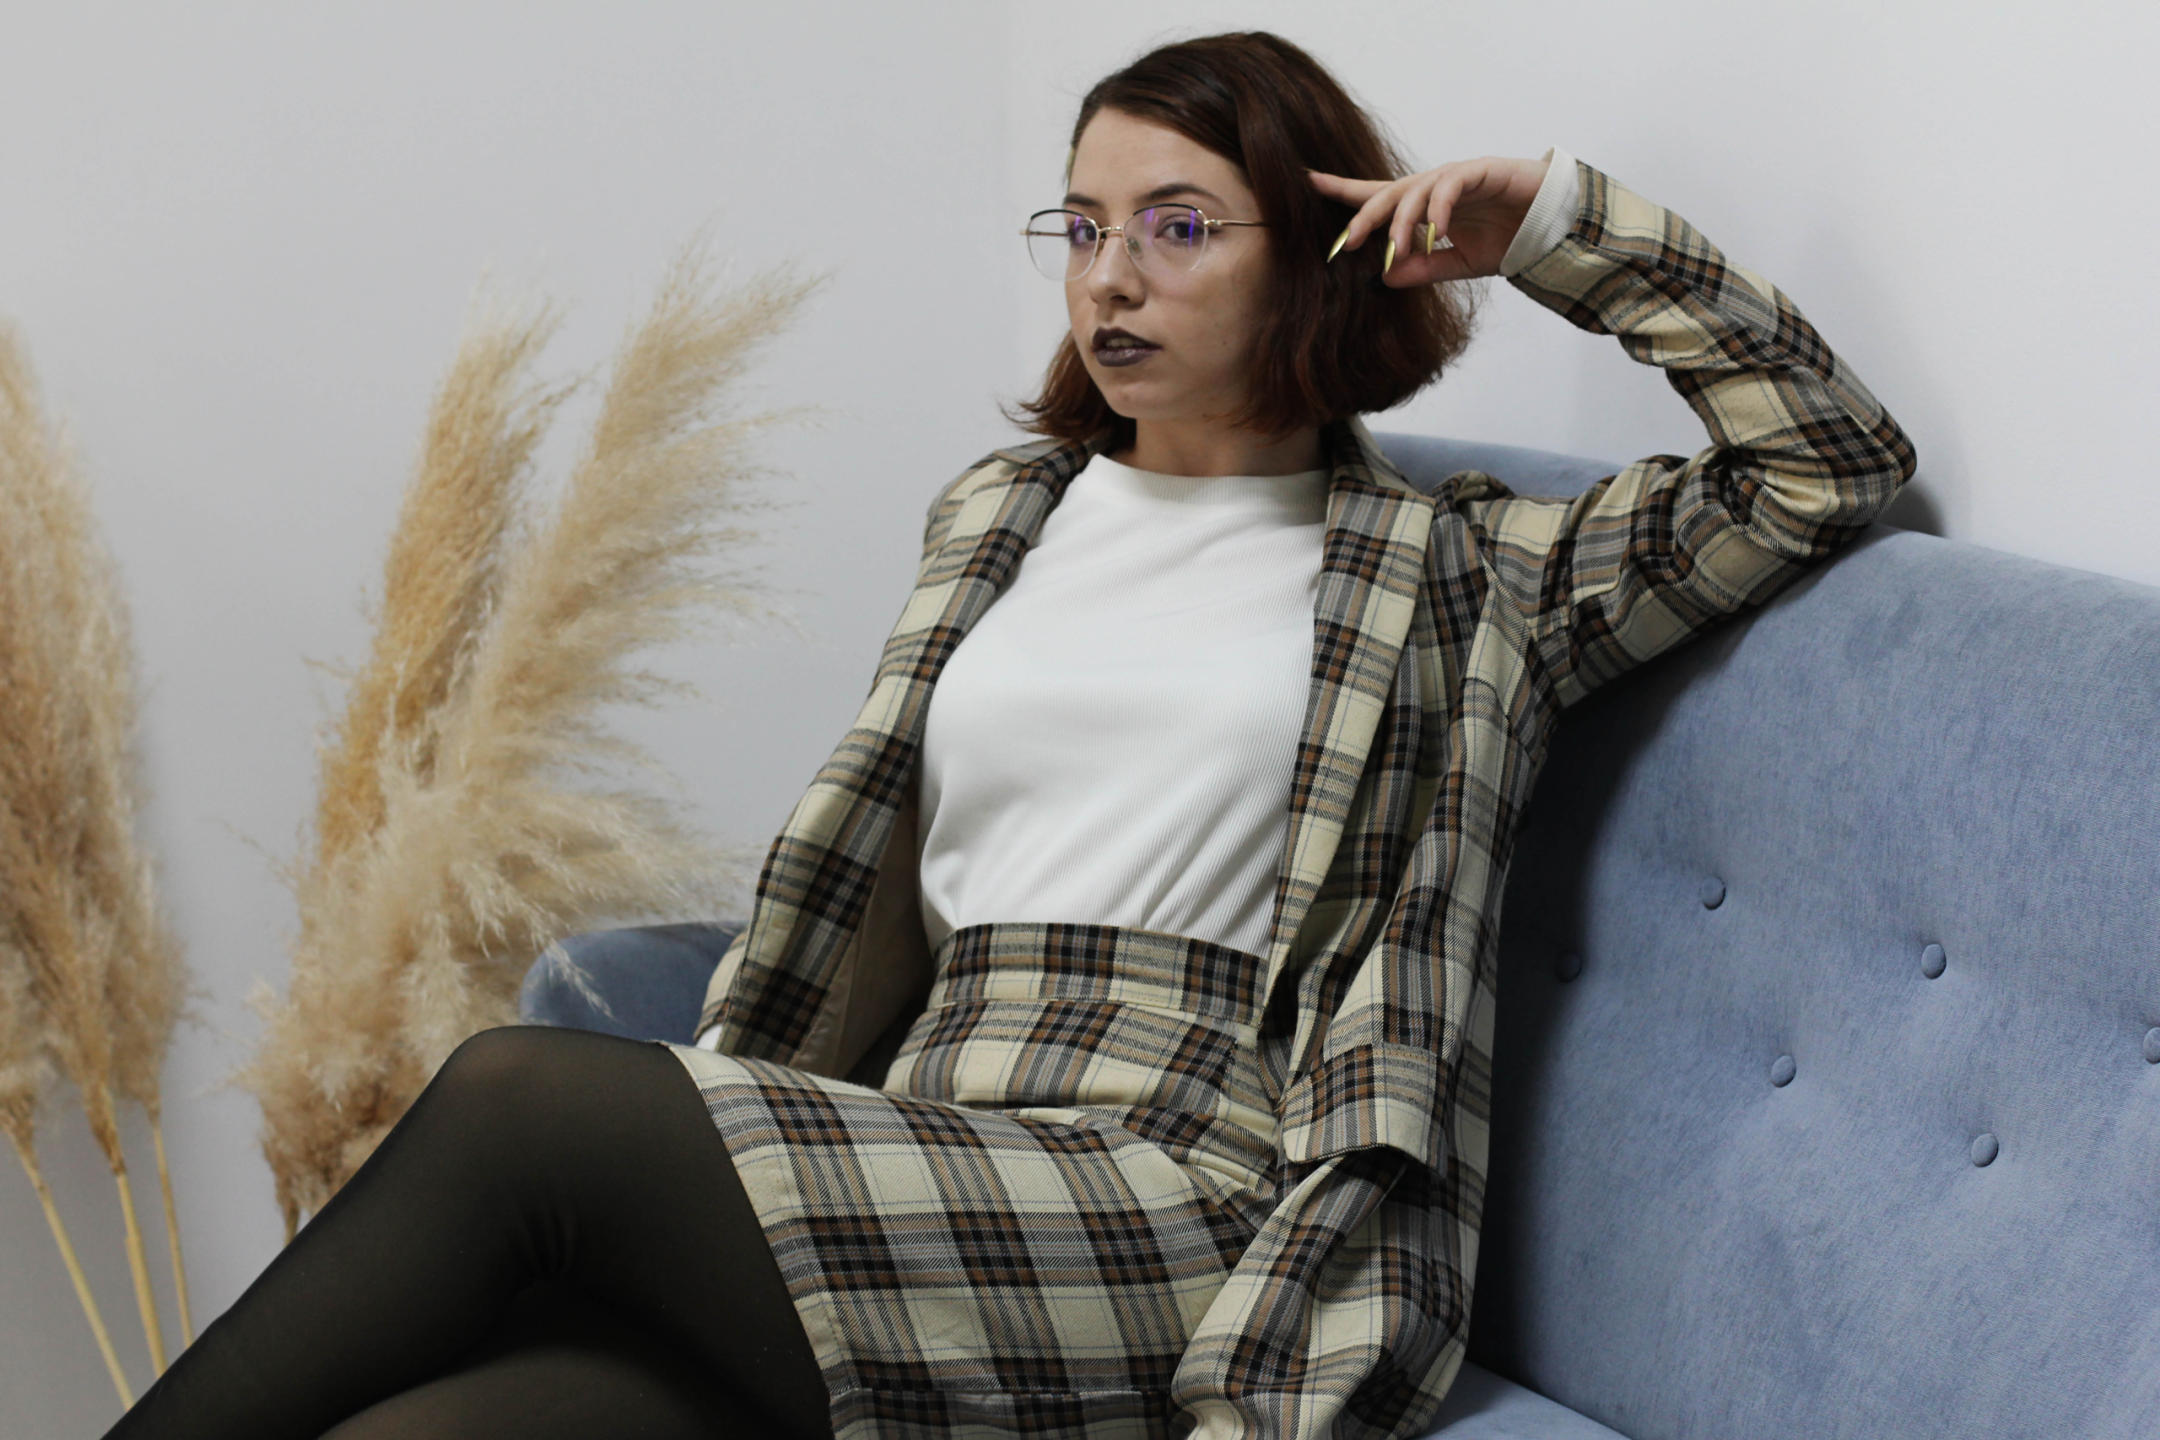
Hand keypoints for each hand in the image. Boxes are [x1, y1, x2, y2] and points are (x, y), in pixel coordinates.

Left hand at [1307, 154, 1550, 284]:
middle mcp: (1434, 186)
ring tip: (1396, 249)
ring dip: (1403, 222)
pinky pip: (1451, 184)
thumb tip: (1386, 277)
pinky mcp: (1482, 170)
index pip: (1377, 196)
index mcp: (1424, 206)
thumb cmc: (1507, 237)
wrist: (1554, 224)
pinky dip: (1439, 208)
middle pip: (1388, 193)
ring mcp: (1456, 176)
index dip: (1343, 190)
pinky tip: (1436, 230)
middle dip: (1363, 217)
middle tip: (1344, 244)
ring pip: (1416, 190)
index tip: (1307, 182)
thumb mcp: (1460, 263)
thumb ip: (1425, 269)